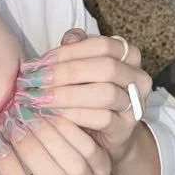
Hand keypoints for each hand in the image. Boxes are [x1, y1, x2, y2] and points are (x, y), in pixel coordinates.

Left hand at [36, 30, 153, 166]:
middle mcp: (138, 77)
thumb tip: (67, 39)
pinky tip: (53, 115)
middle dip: (66, 73)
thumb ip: (75, 50)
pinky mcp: (126, 128)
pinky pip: (102, 119)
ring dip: (67, 95)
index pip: (102, 45)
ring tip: (40, 99)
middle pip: (106, 67)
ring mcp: (135, 104)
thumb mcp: (80, 69)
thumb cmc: (88, 95)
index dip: (70, 52)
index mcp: (129, 55)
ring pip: (105, 93)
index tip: (40, 62)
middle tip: (35, 81)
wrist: (103, 135)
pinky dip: (74, 115)